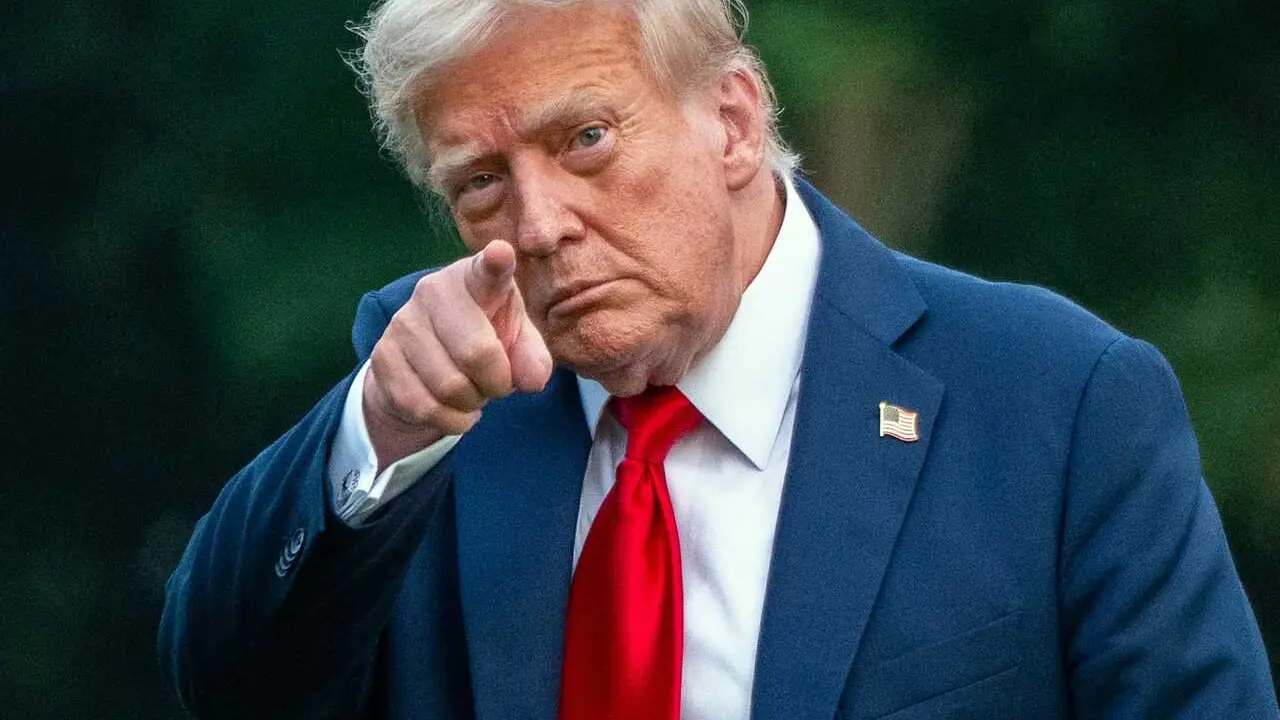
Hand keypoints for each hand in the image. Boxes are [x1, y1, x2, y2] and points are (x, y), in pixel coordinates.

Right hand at [362, 240, 552, 468]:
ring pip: (449, 386)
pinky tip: (454, 409)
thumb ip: (533, 358)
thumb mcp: (516, 343)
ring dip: (472, 403)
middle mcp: (433, 291)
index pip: (487, 271)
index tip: (502, 253)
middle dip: (496, 383)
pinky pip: (425, 406)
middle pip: (476, 353)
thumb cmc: (483, 340)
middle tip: (497, 383)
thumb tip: (532, 379)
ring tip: (472, 392)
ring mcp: (402, 323)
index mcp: (475, 279)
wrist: (424, 365)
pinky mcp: (382, 357)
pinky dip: (451, 420)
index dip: (496, 263)